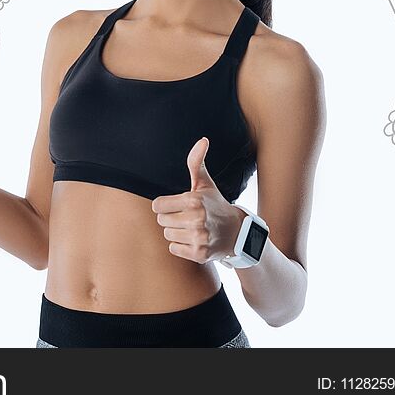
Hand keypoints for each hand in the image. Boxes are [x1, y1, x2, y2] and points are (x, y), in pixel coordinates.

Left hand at [151, 136, 244, 263]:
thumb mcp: (205, 184)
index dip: (166, 205)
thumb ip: (196, 162)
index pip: (157, 205)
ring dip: (177, 232)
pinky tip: (195, 240)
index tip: (179, 205)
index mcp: (194, 200)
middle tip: (188, 217)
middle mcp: (196, 219)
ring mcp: (199, 238)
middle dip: (172, 218)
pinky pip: (174, 249)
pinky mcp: (199, 254)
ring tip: (193, 228)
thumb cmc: (215, 205)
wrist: (237, 233)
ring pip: (167, 235)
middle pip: (161, 221)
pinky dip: (182, 246)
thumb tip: (202, 140)